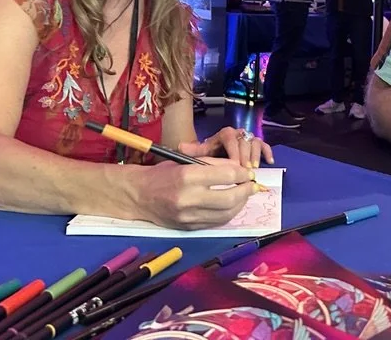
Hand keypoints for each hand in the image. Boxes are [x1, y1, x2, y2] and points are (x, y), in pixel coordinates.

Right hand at [123, 160, 255, 229]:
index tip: (248, 173)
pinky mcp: (188, 228)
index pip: (226, 176)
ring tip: (244, 195)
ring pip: (226, 214)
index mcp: (187, 176)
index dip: (242, 174)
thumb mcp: (185, 161)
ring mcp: (188, 216)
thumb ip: (212, 164)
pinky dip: (228, 214)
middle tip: (252, 185)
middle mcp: (188, 198)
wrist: (138, 196)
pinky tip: (231, 206)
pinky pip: (215, 223)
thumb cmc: (162, 174)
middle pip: (230, 198)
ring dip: (240, 204)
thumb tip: (238, 169)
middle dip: (246, 191)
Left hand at [179, 127, 273, 167]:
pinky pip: (264, 145)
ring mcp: (247, 139)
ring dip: (255, 156)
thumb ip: (194, 151)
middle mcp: (237, 134)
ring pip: (255, 143)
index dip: (234, 151)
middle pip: (244, 141)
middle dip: (246, 156)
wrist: (216, 154)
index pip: (231, 137)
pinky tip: (269, 162)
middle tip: (246, 171)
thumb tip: (181, 147)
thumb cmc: (209, 155)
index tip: (235, 164)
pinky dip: (267, 153)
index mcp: (224, 134)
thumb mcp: (200, 153)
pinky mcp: (255, 145)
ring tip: (254, 169)